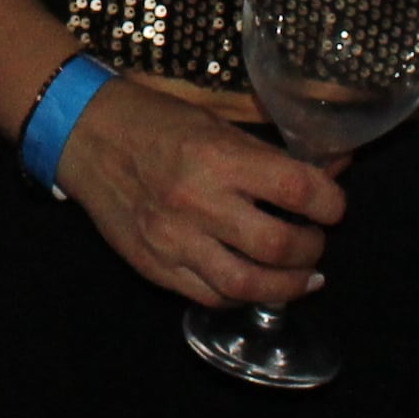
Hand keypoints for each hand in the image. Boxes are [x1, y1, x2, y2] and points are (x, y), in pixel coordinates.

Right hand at [52, 76, 350, 310]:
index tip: (333, 206)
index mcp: (218, 157)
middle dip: (312, 249)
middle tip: (314, 240)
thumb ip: (272, 153)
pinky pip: (211, 296)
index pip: (298, 189)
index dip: (331, 202)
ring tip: (300, 276)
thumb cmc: (157, 121)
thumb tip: (334, 168)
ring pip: (247, 285)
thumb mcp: (218, 123)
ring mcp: (173, 240)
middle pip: (279, 246)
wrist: (84, 135)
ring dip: (287, 286)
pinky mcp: (154, 266)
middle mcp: (197, 202)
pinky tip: (254, 281)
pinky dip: (242, 294)